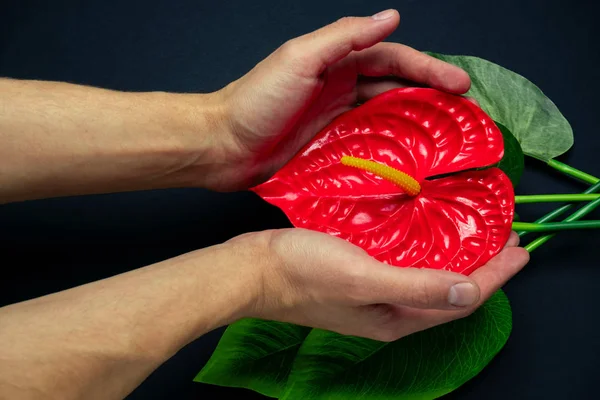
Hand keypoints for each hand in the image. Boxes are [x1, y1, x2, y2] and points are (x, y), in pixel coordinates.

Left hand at [209, 9, 470, 190]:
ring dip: (416, 123)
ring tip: (447, 137)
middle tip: (464, 112)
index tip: (459, 85)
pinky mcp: (329, 148)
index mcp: (336, 63)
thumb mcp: (299, 59)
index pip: (392, 59)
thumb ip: (344, 37)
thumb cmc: (255, 100)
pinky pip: (368, 145)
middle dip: (430, 95)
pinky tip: (410, 162)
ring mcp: (336, 120)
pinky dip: (391, 149)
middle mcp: (340, 89)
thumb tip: (390, 17)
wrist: (222, 146)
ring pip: (386, 117)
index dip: (427, 68)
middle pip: (395, 87)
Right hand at [229, 228, 528, 341]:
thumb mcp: (364, 278)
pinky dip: (422, 245)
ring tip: (472, 229)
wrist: (253, 268)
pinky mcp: (358, 272)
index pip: (461, 298)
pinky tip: (422, 225)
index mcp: (396, 318)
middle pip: (448, 289)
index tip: (521, 248)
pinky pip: (403, 260)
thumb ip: (417, 285)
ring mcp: (373, 292)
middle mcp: (390, 310)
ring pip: (427, 273)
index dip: (496, 276)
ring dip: (453, 253)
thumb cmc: (304, 273)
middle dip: (482, 266)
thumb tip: (471, 290)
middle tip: (504, 237)